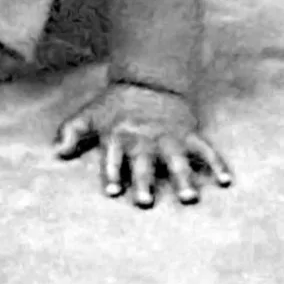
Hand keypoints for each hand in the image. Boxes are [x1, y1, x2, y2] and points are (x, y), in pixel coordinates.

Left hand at [54, 80, 232, 207]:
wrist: (149, 80)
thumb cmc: (115, 105)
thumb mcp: (89, 115)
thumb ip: (71, 132)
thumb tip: (57, 152)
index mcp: (119, 137)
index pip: (113, 158)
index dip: (113, 174)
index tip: (114, 192)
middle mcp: (144, 140)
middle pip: (144, 163)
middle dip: (145, 182)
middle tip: (146, 202)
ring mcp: (168, 137)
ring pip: (177, 160)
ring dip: (183, 179)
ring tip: (189, 199)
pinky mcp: (188, 134)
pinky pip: (206, 149)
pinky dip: (217, 163)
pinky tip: (226, 181)